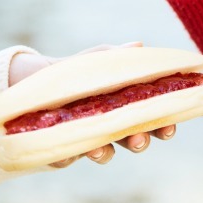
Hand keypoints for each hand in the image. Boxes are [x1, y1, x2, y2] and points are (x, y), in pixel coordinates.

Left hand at [8, 42, 176, 167]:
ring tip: (98, 149)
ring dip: (104, 153)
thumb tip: (138, 45)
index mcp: (126, 105)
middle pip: (133, 140)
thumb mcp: (94, 60)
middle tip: (138, 140)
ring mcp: (89, 139)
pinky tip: (65, 150)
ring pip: (104, 153)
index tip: (169, 126)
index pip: (151, 117)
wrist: (34, 81)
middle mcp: (111, 126)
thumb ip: (114, 56)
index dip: (163, 125)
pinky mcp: (63, 149)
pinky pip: (67, 157)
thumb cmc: (76, 71)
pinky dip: (67, 154)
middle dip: (139, 142)